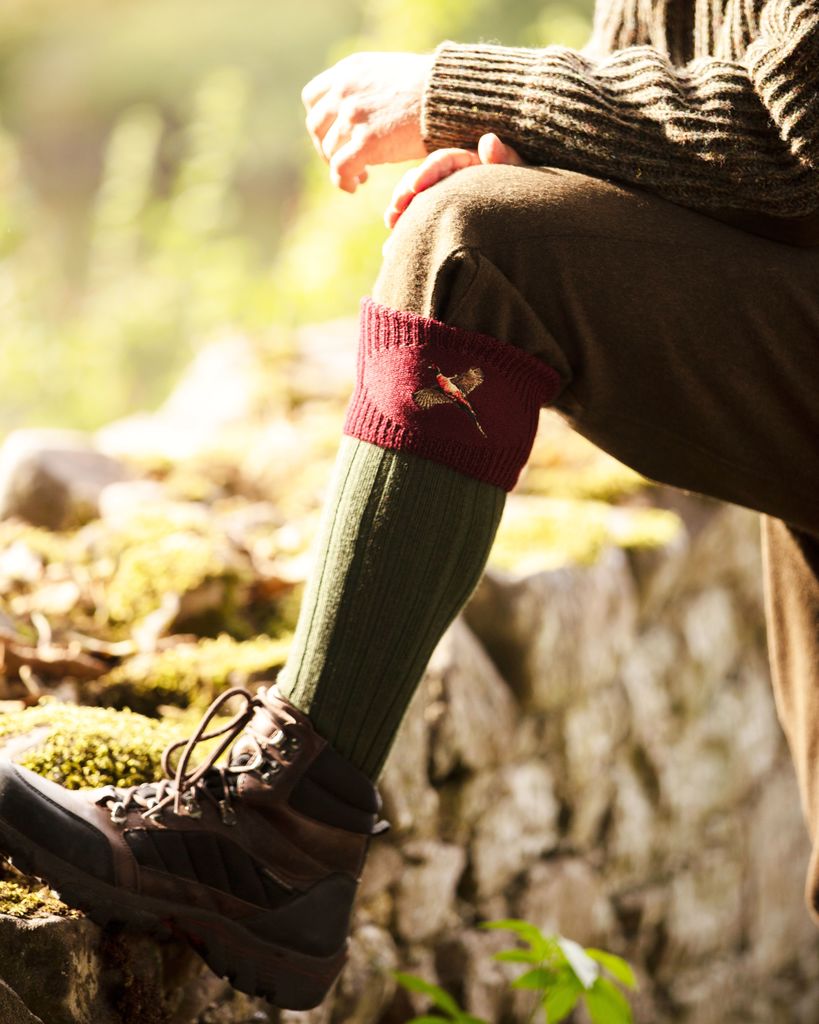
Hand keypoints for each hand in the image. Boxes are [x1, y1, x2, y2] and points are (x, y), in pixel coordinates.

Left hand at [301, 51, 432, 192]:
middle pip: (316, 126)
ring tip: (360, 175)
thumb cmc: (432, 90)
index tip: (334, 136)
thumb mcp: (391, 74)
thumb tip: (366, 107)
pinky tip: (355, 186)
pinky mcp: (366, 142)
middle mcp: (345, 89)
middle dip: (327, 147)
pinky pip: (341, 169)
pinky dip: (344, 181)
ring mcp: (353, 115)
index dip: (321, 122)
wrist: (450, 97)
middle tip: (345, 161)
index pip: (314, 97)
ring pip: (329, 150)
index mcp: (349, 70)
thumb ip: (369, 87)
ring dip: (340, 166)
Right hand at [384, 133, 527, 228]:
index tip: (415, 188)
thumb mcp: (522, 175)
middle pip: (423, 179)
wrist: (536, 220)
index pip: (443, 161)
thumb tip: (488, 139)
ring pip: (417, 199)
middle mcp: (455, 177)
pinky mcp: (444, 217)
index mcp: (471, 162)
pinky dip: (407, 228)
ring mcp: (448, 197)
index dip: (426, 172)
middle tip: (394, 212)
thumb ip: (506, 159)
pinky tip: (395, 240)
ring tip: (391, 225)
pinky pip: (422, 219)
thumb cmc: (533, 194)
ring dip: (401, 210)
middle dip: (405, 193)